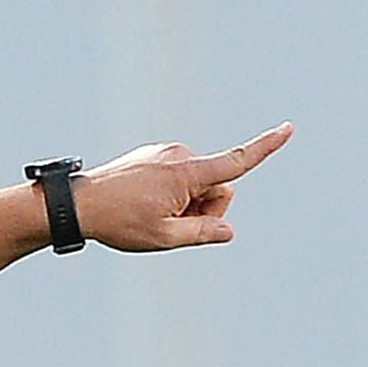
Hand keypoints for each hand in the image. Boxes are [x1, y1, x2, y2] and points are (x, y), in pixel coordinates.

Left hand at [77, 127, 292, 251]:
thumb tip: (228, 232)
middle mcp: (180, 156)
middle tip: (172, 226)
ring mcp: (166, 154)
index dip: (265, 148)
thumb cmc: (120, 222)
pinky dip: (172, 195)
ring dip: (187, 205)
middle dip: (206, 210)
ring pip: (198, 185)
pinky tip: (144, 205)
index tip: (288, 128)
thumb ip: (202, 235)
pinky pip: (178, 179)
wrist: (79, 204)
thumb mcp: (164, 238)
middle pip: (217, 188)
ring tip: (153, 216)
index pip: (235, 162)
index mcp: (186, 173)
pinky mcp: (155, 157)